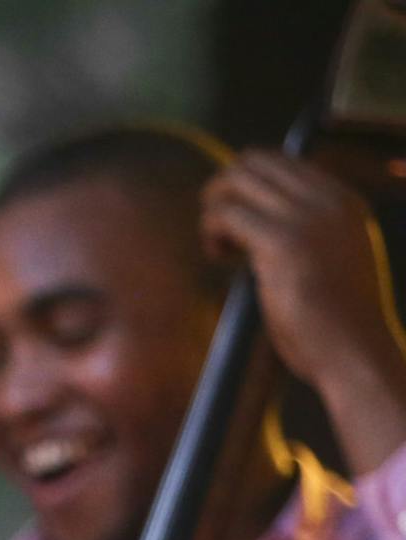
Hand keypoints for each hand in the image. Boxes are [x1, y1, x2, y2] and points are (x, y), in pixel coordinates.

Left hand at [201, 150, 405, 393]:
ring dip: (213, 210)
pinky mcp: (281, 242)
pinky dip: (211, 231)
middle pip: (255, 161)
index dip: (248, 185)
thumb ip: (308, 231)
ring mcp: (307, 218)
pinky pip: (226, 214)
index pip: (284, 161)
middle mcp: (329, 200)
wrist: (355, 351)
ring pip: (236, 180)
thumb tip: (257, 219)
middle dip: (224, 188)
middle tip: (217, 227)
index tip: (239, 220)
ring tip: (218, 247)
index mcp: (345, 201)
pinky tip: (219, 257)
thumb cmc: (338, 320)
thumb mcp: (334, 258)